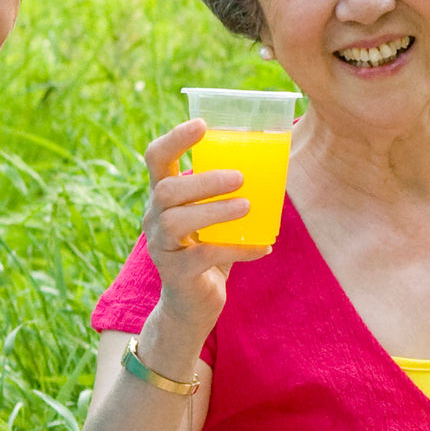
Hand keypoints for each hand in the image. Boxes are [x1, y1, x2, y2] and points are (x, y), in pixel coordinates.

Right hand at [136, 118, 274, 361]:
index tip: (202, 125)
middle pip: (165, 189)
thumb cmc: (207, 253)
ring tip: (246, 207)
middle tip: (239, 177)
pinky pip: (204, 256)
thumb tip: (275, 166)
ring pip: (176, 221)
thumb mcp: (213, 220)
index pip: (156, 158)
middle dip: (203, 180)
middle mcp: (154, 218)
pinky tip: (263, 248)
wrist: (192, 306)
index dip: (175, 139)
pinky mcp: (176, 273)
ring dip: (214, 210)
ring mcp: (161, 246)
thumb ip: (228, 196)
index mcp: (163, 197)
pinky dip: (237, 249)